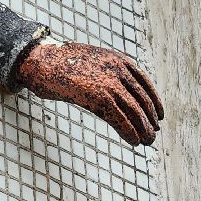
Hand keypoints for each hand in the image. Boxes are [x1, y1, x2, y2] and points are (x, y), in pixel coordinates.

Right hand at [17, 42, 163, 145]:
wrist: (41, 61)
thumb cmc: (60, 64)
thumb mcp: (90, 61)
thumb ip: (105, 71)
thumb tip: (114, 89)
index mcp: (118, 59)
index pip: (145, 83)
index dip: (155, 102)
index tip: (159, 116)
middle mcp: (118, 69)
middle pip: (142, 99)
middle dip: (150, 119)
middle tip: (153, 134)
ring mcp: (109, 82)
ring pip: (134, 111)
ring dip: (143, 129)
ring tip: (147, 141)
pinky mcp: (98, 96)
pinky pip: (120, 119)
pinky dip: (130, 132)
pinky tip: (134, 141)